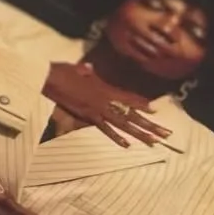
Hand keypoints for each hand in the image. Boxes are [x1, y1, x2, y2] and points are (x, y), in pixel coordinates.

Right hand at [44, 61, 169, 147]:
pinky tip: (127, 145)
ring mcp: (97, 108)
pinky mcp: (87, 115)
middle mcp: (104, 99)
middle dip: (149, 124)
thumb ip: (84, 71)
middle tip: (166, 134)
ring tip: (154, 142)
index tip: (156, 111)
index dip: (141, 104)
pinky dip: (115, 137)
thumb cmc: (60, 71)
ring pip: (123, 123)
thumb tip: (88, 68)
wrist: (47, 77)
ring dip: (139, 133)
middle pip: (131, 114)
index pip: (127, 98)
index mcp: (103, 88)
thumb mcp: (74, 69)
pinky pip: (104, 128)